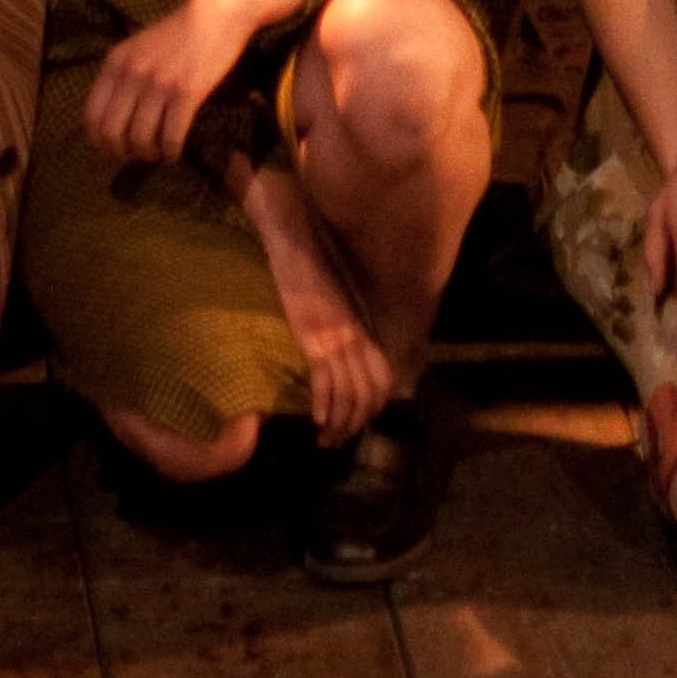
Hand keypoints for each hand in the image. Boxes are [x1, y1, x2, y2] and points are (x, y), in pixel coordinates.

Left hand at [84, 0, 261, 165]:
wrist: (217, 13)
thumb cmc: (179, 32)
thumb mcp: (139, 47)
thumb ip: (123, 76)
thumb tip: (114, 121)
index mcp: (115, 62)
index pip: (92, 115)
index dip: (98, 141)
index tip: (111, 151)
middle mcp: (132, 73)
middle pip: (112, 132)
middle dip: (121, 153)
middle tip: (135, 156)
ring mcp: (158, 83)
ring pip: (140, 139)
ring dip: (148, 155)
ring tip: (157, 153)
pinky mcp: (187, 92)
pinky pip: (171, 136)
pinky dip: (171, 152)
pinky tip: (175, 152)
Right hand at [240, 159, 396, 443]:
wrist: (294, 237)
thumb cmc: (309, 266)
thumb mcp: (331, 302)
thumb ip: (338, 327)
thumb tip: (335, 354)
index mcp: (359, 327)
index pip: (382, 376)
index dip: (374, 406)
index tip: (355, 422)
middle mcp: (354, 335)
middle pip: (371, 391)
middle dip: (357, 423)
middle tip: (338, 440)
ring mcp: (335, 336)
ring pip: (351, 392)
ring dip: (341, 423)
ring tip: (326, 440)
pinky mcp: (313, 334)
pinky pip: (326, 379)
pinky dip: (324, 406)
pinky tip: (316, 421)